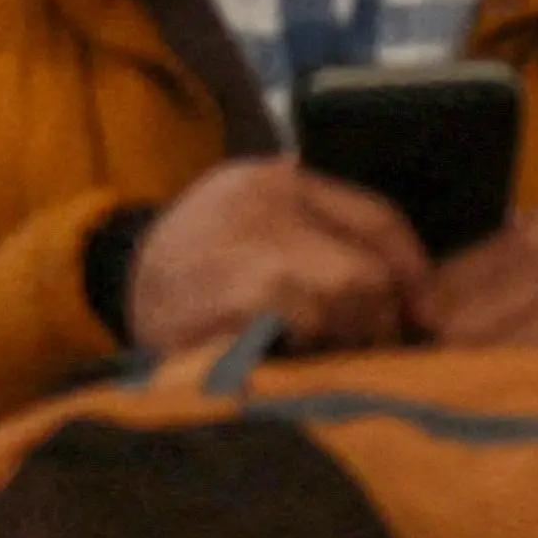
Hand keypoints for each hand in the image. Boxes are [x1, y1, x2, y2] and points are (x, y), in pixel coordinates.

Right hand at [126, 159, 428, 356]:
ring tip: (318, 354)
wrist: (111, 284)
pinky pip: (303, 324)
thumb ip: (314, 234)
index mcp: (275, 180)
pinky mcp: (236, 294)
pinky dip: (302, 347)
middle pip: (364, 267)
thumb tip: (407, 297)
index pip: (373, 217)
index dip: (412, 272)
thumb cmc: (195, 265)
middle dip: (374, 319)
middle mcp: (264, 200)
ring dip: (340, 337)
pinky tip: (283, 357)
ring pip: (342, 295)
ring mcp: (249, 244)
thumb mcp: (249, 224)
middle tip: (362, 350)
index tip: (426, 318)